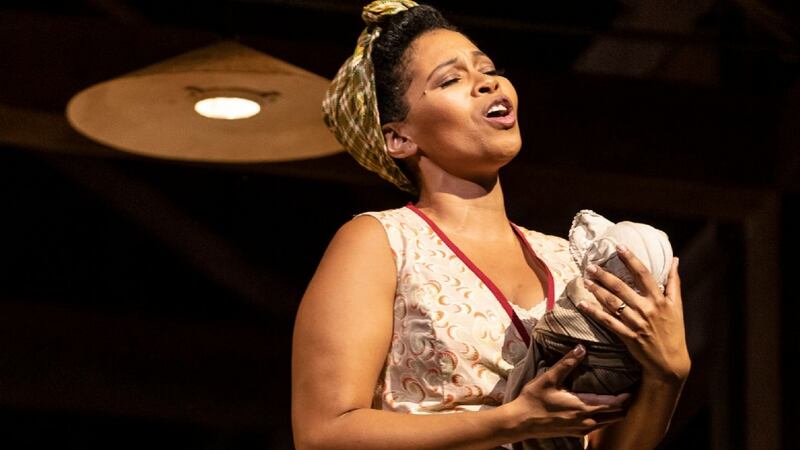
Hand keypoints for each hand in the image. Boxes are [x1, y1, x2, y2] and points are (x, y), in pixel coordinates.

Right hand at [509, 345, 629, 438]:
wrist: (521, 422)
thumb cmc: (533, 400)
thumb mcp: (549, 378)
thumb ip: (567, 363)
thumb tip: (581, 348)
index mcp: (583, 406)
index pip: (614, 404)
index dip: (626, 396)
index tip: (634, 385)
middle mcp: (587, 421)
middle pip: (616, 416)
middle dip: (625, 404)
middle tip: (629, 391)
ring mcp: (581, 429)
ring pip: (608, 423)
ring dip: (615, 412)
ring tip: (618, 399)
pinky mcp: (575, 434)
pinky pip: (597, 427)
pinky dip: (604, 418)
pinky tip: (599, 409)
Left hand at [577, 246, 690, 382]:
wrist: (670, 362)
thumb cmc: (674, 331)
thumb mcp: (677, 305)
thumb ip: (674, 282)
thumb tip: (675, 259)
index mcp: (658, 300)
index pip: (643, 274)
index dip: (631, 259)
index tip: (619, 247)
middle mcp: (646, 309)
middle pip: (621, 287)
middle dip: (604, 275)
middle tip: (590, 265)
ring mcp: (635, 323)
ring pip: (612, 303)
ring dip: (597, 290)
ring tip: (585, 280)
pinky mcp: (627, 336)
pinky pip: (607, 322)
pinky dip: (594, 312)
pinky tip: (582, 304)